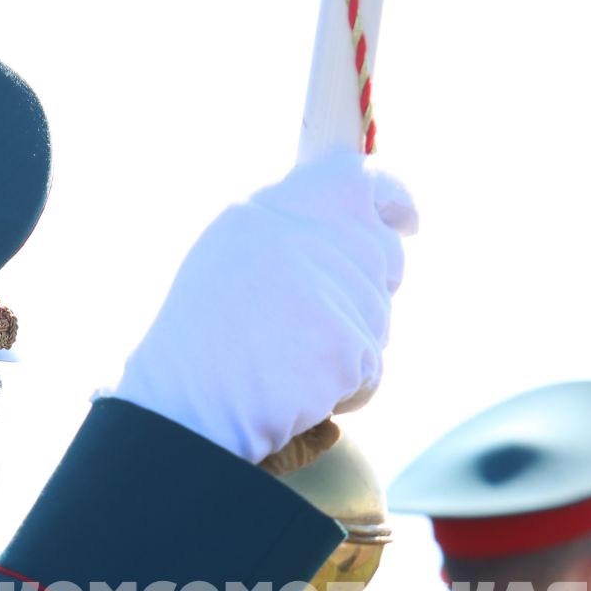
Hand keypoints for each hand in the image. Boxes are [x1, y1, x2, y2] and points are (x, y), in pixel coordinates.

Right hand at [114, 153, 417, 462]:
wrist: (181, 410)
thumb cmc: (198, 349)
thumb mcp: (231, 262)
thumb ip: (292, 237)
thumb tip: (362, 230)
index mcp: (270, 208)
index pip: (357, 180)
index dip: (393, 199)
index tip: (408, 220)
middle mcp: (304, 233)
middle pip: (380, 258)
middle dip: (361, 299)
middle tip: (308, 335)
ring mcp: (329, 285)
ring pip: (378, 319)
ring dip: (348, 350)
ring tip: (286, 367)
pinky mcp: (345, 340)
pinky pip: (372, 369)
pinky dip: (346, 390)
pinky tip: (299, 393)